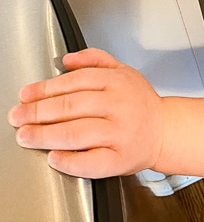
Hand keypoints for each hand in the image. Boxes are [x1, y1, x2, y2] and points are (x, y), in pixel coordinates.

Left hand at [7, 48, 164, 178]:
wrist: (165, 130)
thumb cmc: (140, 103)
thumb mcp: (123, 71)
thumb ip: (95, 60)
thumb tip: (67, 60)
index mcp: (117, 82)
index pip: (74, 82)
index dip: (45, 89)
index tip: (25, 95)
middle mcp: (119, 106)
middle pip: (71, 107)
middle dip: (39, 112)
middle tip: (18, 117)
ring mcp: (120, 133)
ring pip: (77, 133)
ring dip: (46, 135)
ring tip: (26, 136)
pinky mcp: (120, 159)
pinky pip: (91, 162)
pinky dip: (70, 161)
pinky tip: (54, 157)